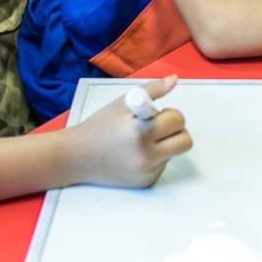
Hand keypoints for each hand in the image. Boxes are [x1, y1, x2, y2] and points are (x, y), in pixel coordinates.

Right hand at [66, 76, 193, 187]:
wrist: (76, 157)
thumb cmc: (99, 126)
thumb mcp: (123, 103)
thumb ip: (152, 90)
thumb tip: (174, 80)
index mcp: (140, 132)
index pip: (177, 121)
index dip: (170, 115)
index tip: (158, 114)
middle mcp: (145, 156)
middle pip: (185, 142)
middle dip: (177, 131)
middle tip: (159, 127)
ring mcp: (146, 172)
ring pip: (173, 153)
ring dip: (165, 144)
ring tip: (140, 141)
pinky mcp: (146, 182)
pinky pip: (162, 165)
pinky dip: (154, 158)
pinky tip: (134, 155)